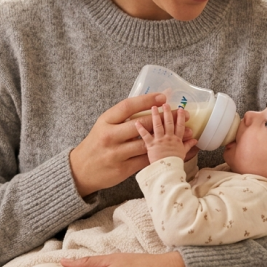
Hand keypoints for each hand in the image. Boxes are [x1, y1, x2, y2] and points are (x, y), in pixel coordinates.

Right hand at [69, 94, 192, 197]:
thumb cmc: (96, 144)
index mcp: (105, 121)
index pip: (128, 106)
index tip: (163, 96)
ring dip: (168, 138)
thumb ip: (122, 118)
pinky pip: (146, 160)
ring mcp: (116, 153)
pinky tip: (175, 150)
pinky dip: (162, 154)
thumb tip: (149, 105)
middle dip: (164, 118)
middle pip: (141, 124)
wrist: (80, 170)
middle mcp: (110, 136)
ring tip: (185, 131)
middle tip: (181, 113)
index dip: (147, 100)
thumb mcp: (104, 125)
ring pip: (146, 143)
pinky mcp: (123, 168)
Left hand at [135, 105, 197, 163]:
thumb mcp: (184, 153)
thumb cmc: (175, 163)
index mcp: (177, 140)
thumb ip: (189, 145)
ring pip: (158, 126)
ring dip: (155, 116)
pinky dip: (140, 129)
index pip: (180, 126)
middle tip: (165, 103)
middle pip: (169, 123)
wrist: (168, 170)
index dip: (180, 117)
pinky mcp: (151, 145)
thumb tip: (195, 140)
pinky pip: (145, 136)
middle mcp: (169, 138)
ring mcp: (159, 141)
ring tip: (153, 107)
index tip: (180, 109)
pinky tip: (136, 122)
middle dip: (167, 112)